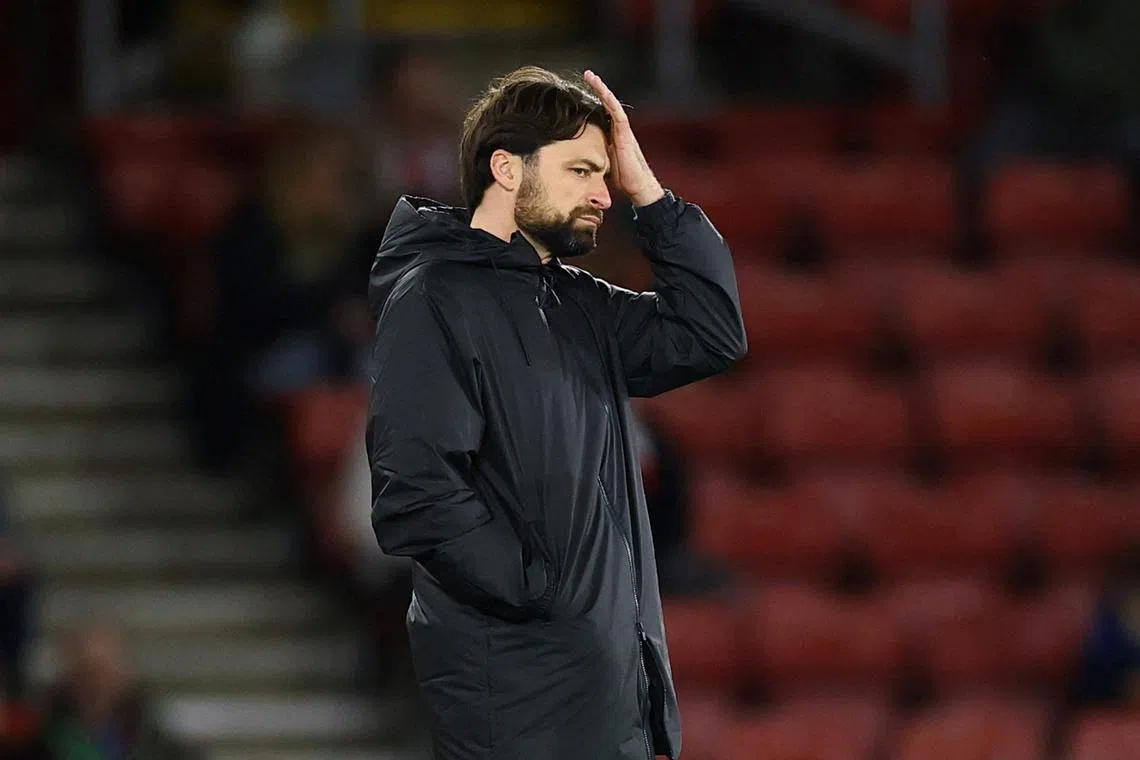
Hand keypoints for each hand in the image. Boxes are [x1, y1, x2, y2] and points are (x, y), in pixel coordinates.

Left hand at [583, 70, 664, 207]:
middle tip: (587, 74)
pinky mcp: (626, 135)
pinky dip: (611, 102)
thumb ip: (596, 153)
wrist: (639, 187)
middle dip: (598, 88)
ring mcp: (623, 131)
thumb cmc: (624, 178)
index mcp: (613, 134)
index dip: (594, 99)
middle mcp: (619, 129)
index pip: (603, 112)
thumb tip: (579, 155)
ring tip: (592, 77)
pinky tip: (604, 92)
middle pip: (608, 104)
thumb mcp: (604, 162)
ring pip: (612, 105)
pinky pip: (618, 114)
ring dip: (602, 90)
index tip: (583, 88)